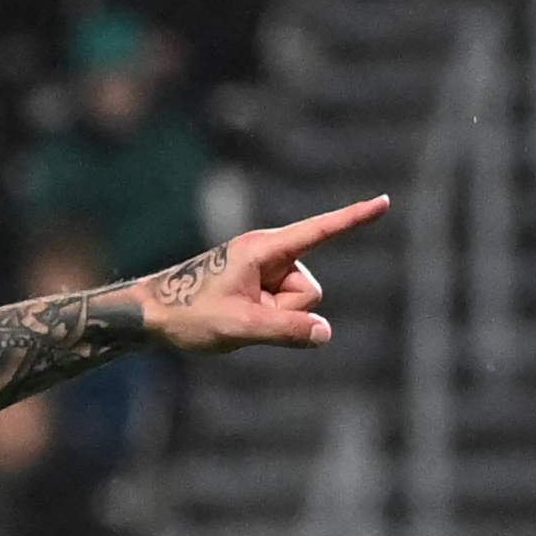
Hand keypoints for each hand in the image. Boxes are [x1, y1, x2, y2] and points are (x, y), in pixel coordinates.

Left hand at [126, 199, 391, 353]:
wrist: (150, 314)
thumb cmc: (188, 314)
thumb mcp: (239, 327)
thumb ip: (286, 331)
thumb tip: (325, 333)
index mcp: (263, 249)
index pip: (320, 232)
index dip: (354, 219)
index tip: (385, 202)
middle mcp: (268, 253)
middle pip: (309, 291)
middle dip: (286, 311)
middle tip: (241, 315)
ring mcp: (264, 269)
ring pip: (298, 303)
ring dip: (273, 317)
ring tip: (234, 316)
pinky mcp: (258, 284)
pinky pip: (282, 307)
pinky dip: (267, 318)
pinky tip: (236, 317)